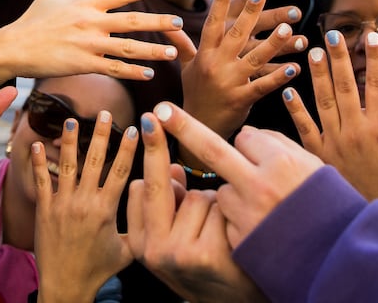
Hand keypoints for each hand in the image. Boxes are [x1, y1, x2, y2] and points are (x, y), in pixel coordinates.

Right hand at [0, 0, 191, 85]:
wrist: (11, 48)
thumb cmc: (30, 23)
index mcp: (85, 4)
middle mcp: (90, 22)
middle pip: (132, 20)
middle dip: (158, 22)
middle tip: (179, 23)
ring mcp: (88, 45)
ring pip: (128, 47)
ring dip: (153, 50)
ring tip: (172, 52)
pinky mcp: (82, 64)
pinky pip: (114, 69)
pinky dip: (133, 72)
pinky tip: (148, 74)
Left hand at [33, 110, 138, 302]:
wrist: (66, 286)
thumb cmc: (99, 270)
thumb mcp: (127, 249)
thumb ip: (138, 226)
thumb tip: (154, 207)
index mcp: (107, 209)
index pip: (120, 171)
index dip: (127, 148)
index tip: (134, 128)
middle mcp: (85, 203)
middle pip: (94, 161)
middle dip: (100, 134)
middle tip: (103, 112)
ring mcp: (63, 205)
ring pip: (67, 165)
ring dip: (70, 141)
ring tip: (72, 120)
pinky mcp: (44, 210)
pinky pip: (41, 181)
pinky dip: (38, 162)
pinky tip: (36, 144)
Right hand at [127, 113, 267, 302]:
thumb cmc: (210, 264)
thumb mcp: (178, 241)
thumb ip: (171, 206)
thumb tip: (174, 167)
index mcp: (142, 246)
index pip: (138, 189)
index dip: (149, 154)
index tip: (147, 120)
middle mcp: (155, 252)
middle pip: (158, 184)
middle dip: (156, 144)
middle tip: (154, 113)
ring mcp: (180, 254)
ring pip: (198, 196)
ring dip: (217, 203)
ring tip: (225, 232)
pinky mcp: (207, 255)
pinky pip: (220, 207)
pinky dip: (233, 213)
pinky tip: (239, 236)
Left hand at [152, 102, 323, 246]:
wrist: (336, 260)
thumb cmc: (328, 207)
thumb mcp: (313, 167)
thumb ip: (278, 146)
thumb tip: (246, 134)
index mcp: (282, 163)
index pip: (246, 138)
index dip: (250, 147)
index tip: (247, 147)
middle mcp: (260, 186)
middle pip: (213, 150)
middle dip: (184, 127)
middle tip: (158, 111)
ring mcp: (246, 215)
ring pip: (220, 191)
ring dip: (232, 194)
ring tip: (265, 211)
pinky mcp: (238, 240)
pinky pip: (226, 220)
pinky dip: (236, 221)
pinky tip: (260, 229)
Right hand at [180, 0, 301, 147]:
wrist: (197, 128)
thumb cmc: (195, 94)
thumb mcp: (186, 68)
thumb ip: (182, 45)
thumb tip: (168, 24)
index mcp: (204, 55)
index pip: (212, 24)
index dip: (220, 2)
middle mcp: (215, 65)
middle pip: (235, 35)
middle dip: (249, 14)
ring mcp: (229, 83)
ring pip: (254, 58)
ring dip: (272, 43)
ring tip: (288, 28)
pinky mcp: (242, 100)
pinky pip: (263, 85)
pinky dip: (279, 76)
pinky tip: (295, 67)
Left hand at [283, 31, 377, 211]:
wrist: (368, 219)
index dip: (376, 60)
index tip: (372, 37)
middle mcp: (355, 132)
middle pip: (346, 87)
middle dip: (339, 58)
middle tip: (332, 34)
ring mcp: (333, 142)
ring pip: (323, 101)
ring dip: (317, 76)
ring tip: (311, 52)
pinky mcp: (316, 154)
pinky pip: (304, 128)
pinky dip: (296, 109)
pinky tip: (289, 91)